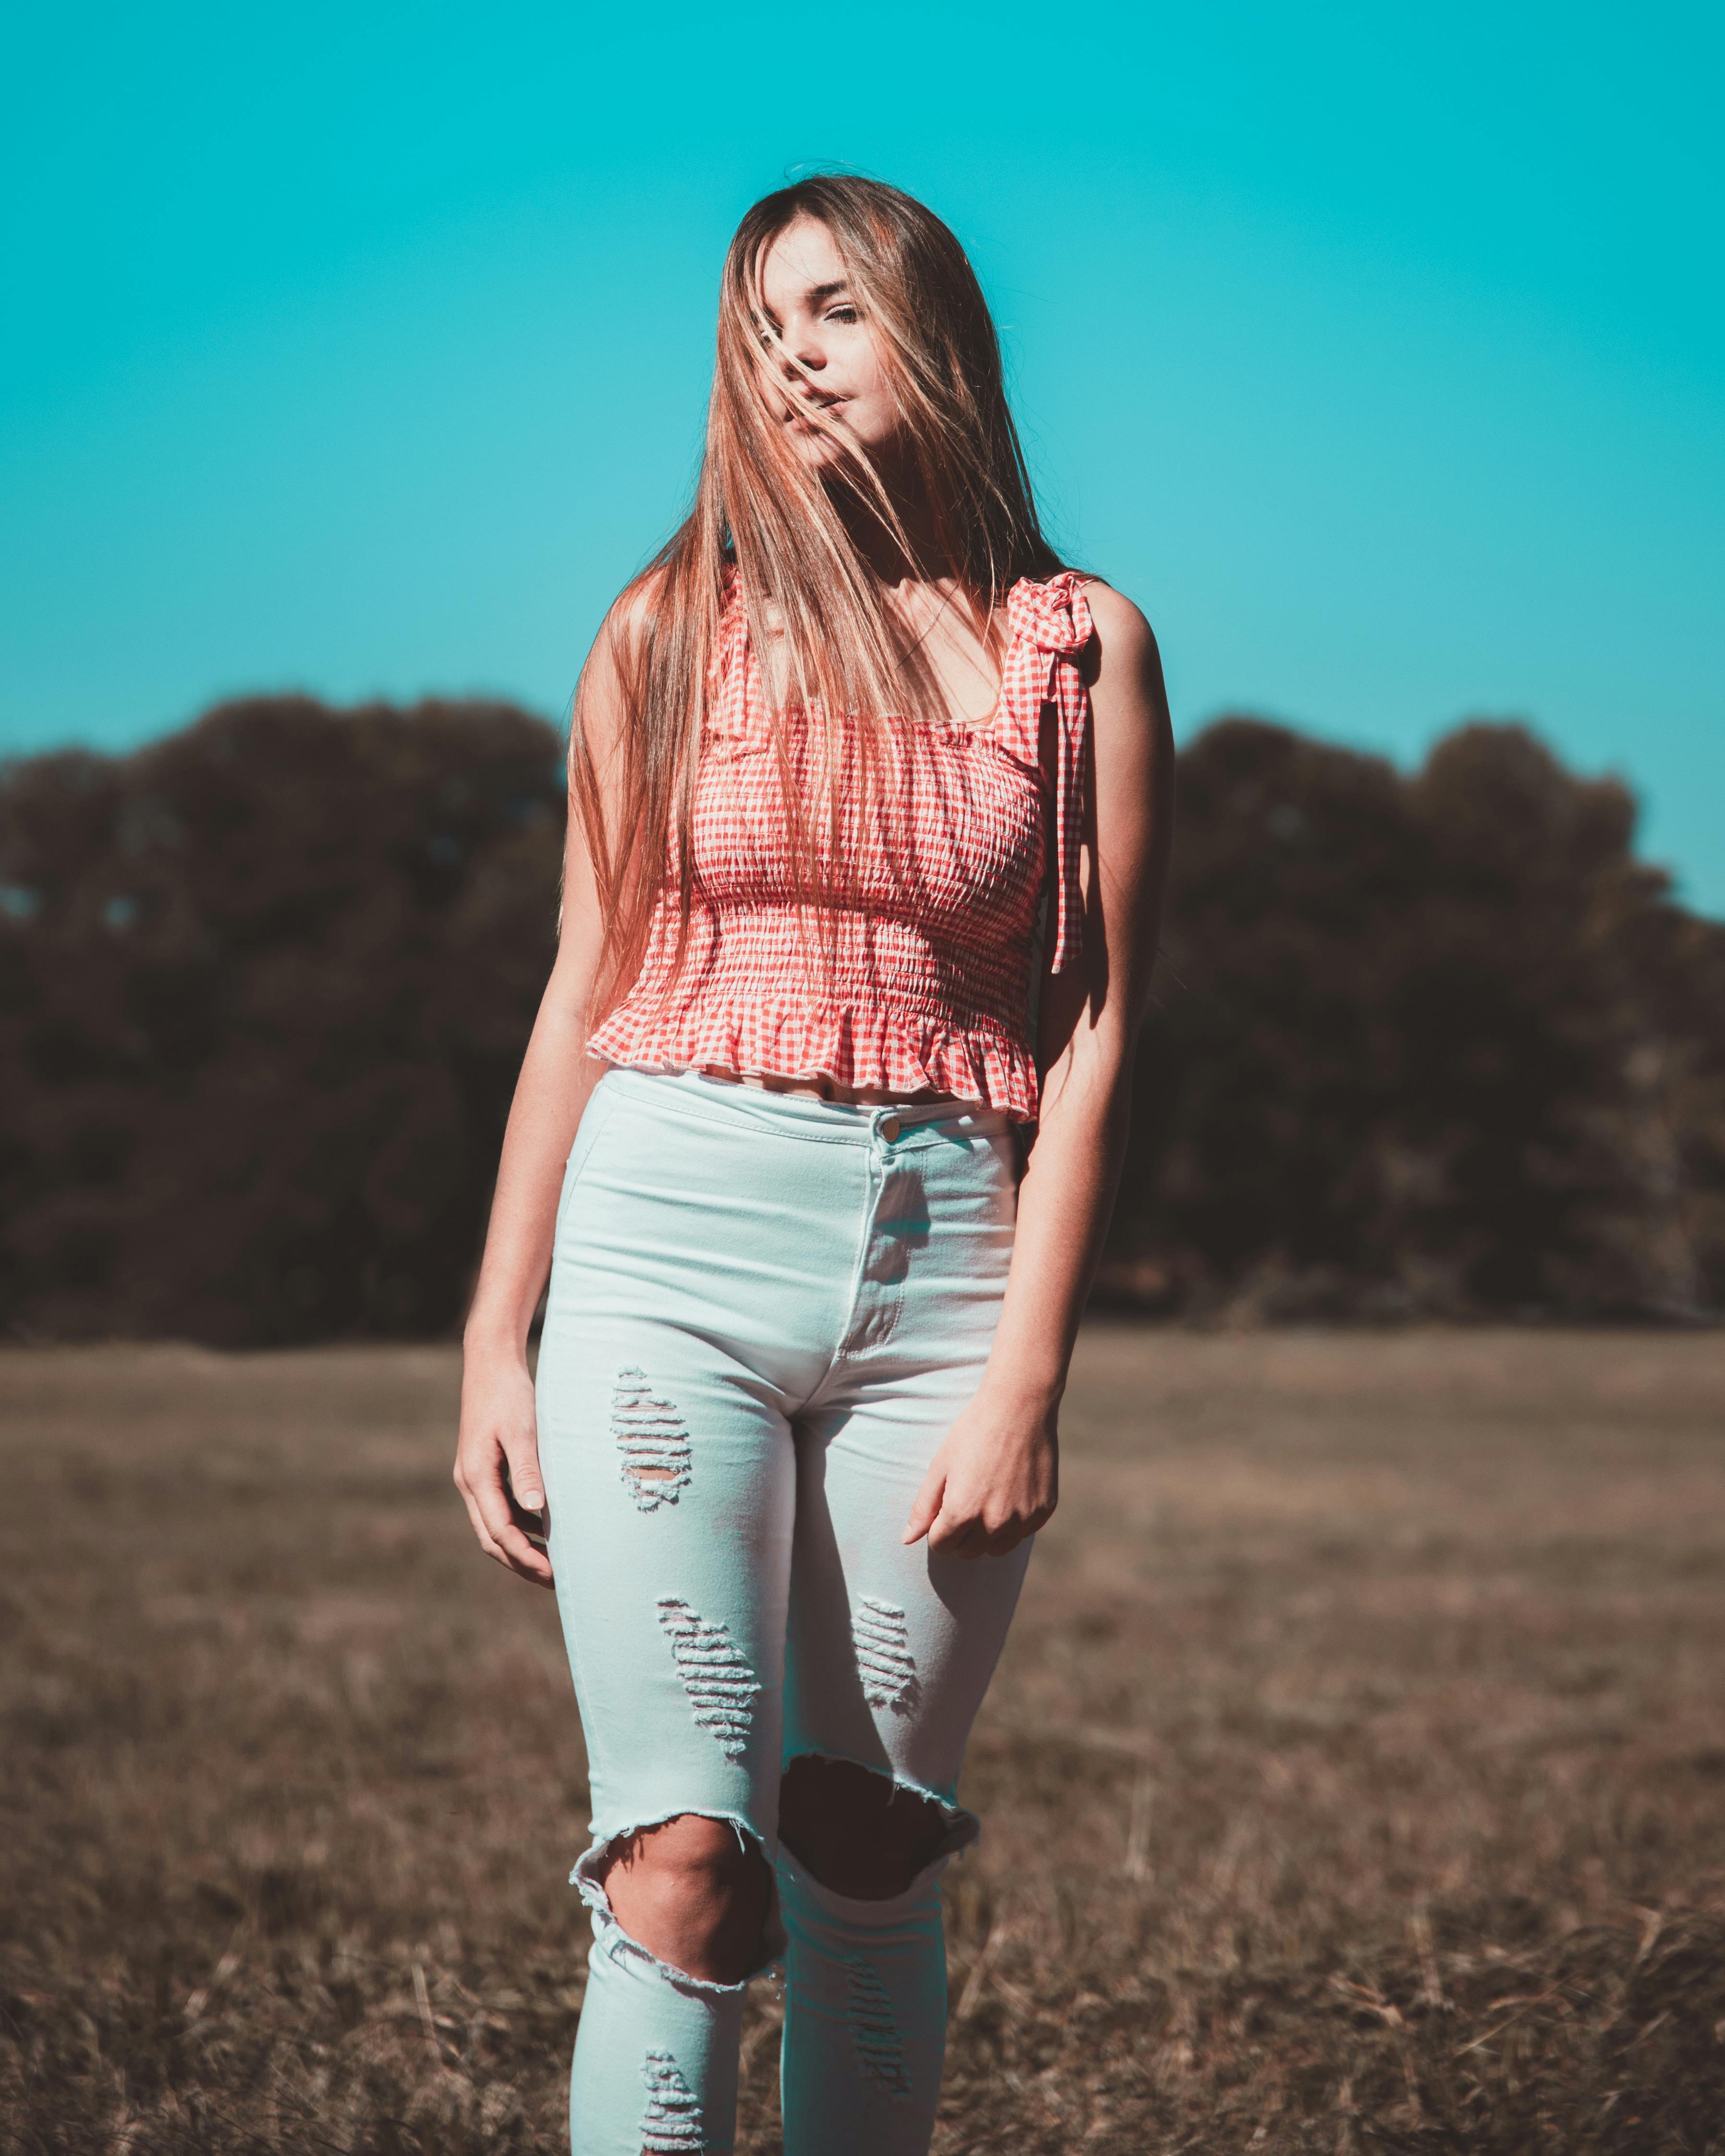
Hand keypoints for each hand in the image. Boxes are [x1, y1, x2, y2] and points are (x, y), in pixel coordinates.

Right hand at [453, 1346, 553, 1588]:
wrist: (491, 1362)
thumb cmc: (510, 1393)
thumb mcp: (522, 1431)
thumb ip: (528, 1471)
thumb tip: (537, 1512)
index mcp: (476, 1477)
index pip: (500, 1533)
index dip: (526, 1558)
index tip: (553, 1574)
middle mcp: (470, 1482)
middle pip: (492, 1539)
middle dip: (522, 1563)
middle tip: (557, 1581)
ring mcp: (475, 1475)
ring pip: (495, 1525)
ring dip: (522, 1547)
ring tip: (556, 1562)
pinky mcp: (485, 1468)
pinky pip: (501, 1507)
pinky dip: (522, 1524)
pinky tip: (547, 1528)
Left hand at [902, 1384, 1057, 1558]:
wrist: (1020, 1407)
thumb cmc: (974, 1432)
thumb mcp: (940, 1466)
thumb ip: (923, 1507)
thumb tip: (907, 1540)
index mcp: (963, 1511)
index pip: (942, 1545)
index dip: (937, 1529)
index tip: (943, 1509)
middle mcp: (995, 1522)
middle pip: (968, 1551)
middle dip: (960, 1534)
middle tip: (963, 1502)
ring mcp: (1022, 1519)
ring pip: (996, 1549)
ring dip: (986, 1535)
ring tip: (985, 1500)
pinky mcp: (1043, 1511)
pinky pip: (1022, 1533)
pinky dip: (1013, 1523)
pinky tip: (1009, 1492)